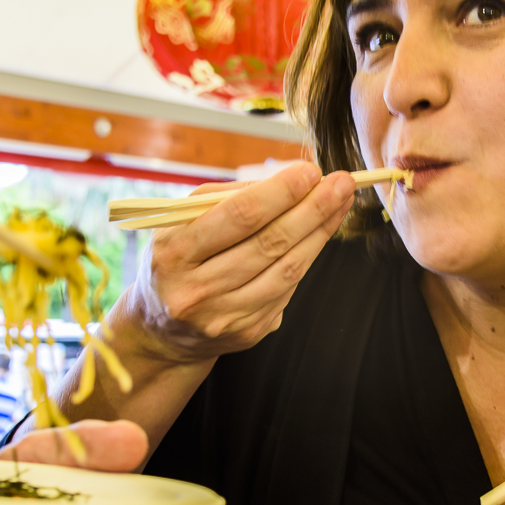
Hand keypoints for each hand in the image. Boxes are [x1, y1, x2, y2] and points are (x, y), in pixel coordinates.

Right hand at [106, 160, 355, 365]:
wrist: (162, 329)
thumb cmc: (177, 261)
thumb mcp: (182, 222)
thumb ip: (228, 198)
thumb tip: (288, 178)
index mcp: (175, 253)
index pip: (239, 217)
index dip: (281, 192)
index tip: (310, 172)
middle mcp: (197, 290)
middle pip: (270, 243)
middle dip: (312, 208)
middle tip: (341, 183)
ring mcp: (224, 317)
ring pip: (287, 269)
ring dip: (320, 232)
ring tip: (341, 204)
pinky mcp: (247, 333)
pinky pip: (287, 289)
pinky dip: (306, 258)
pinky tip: (319, 235)